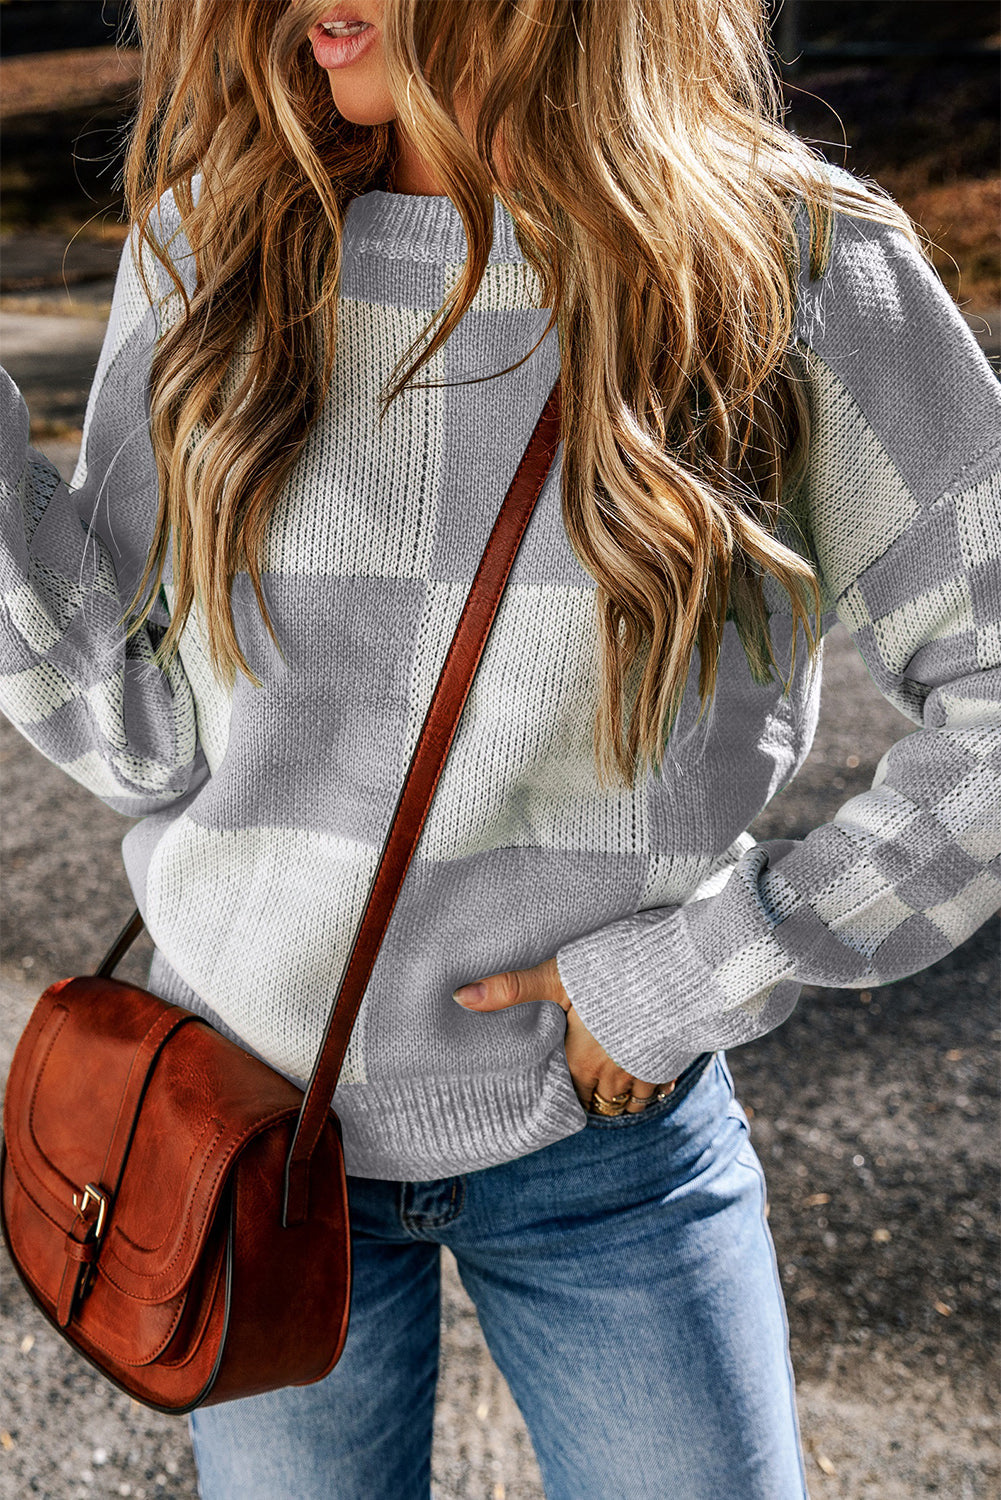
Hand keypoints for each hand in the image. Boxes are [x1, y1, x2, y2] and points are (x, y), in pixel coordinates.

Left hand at [453, 956, 674, 1112]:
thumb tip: (460, 997)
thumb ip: (511, 988)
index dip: (563, 1093)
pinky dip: (655, 1088)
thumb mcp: (555, 975)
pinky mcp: (673, 1060)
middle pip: (600, 1102)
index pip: (568, 1093)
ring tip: (615, 1089)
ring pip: (632, 1102)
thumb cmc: (612, 971)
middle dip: (593, 1099)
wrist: (679, 969)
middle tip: (585, 1093)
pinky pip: (662, 1088)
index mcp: (581, 1060)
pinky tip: (651, 1077)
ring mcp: (645, 1071)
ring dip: (624, 1098)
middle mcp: (612, 1074)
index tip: (558, 1091)